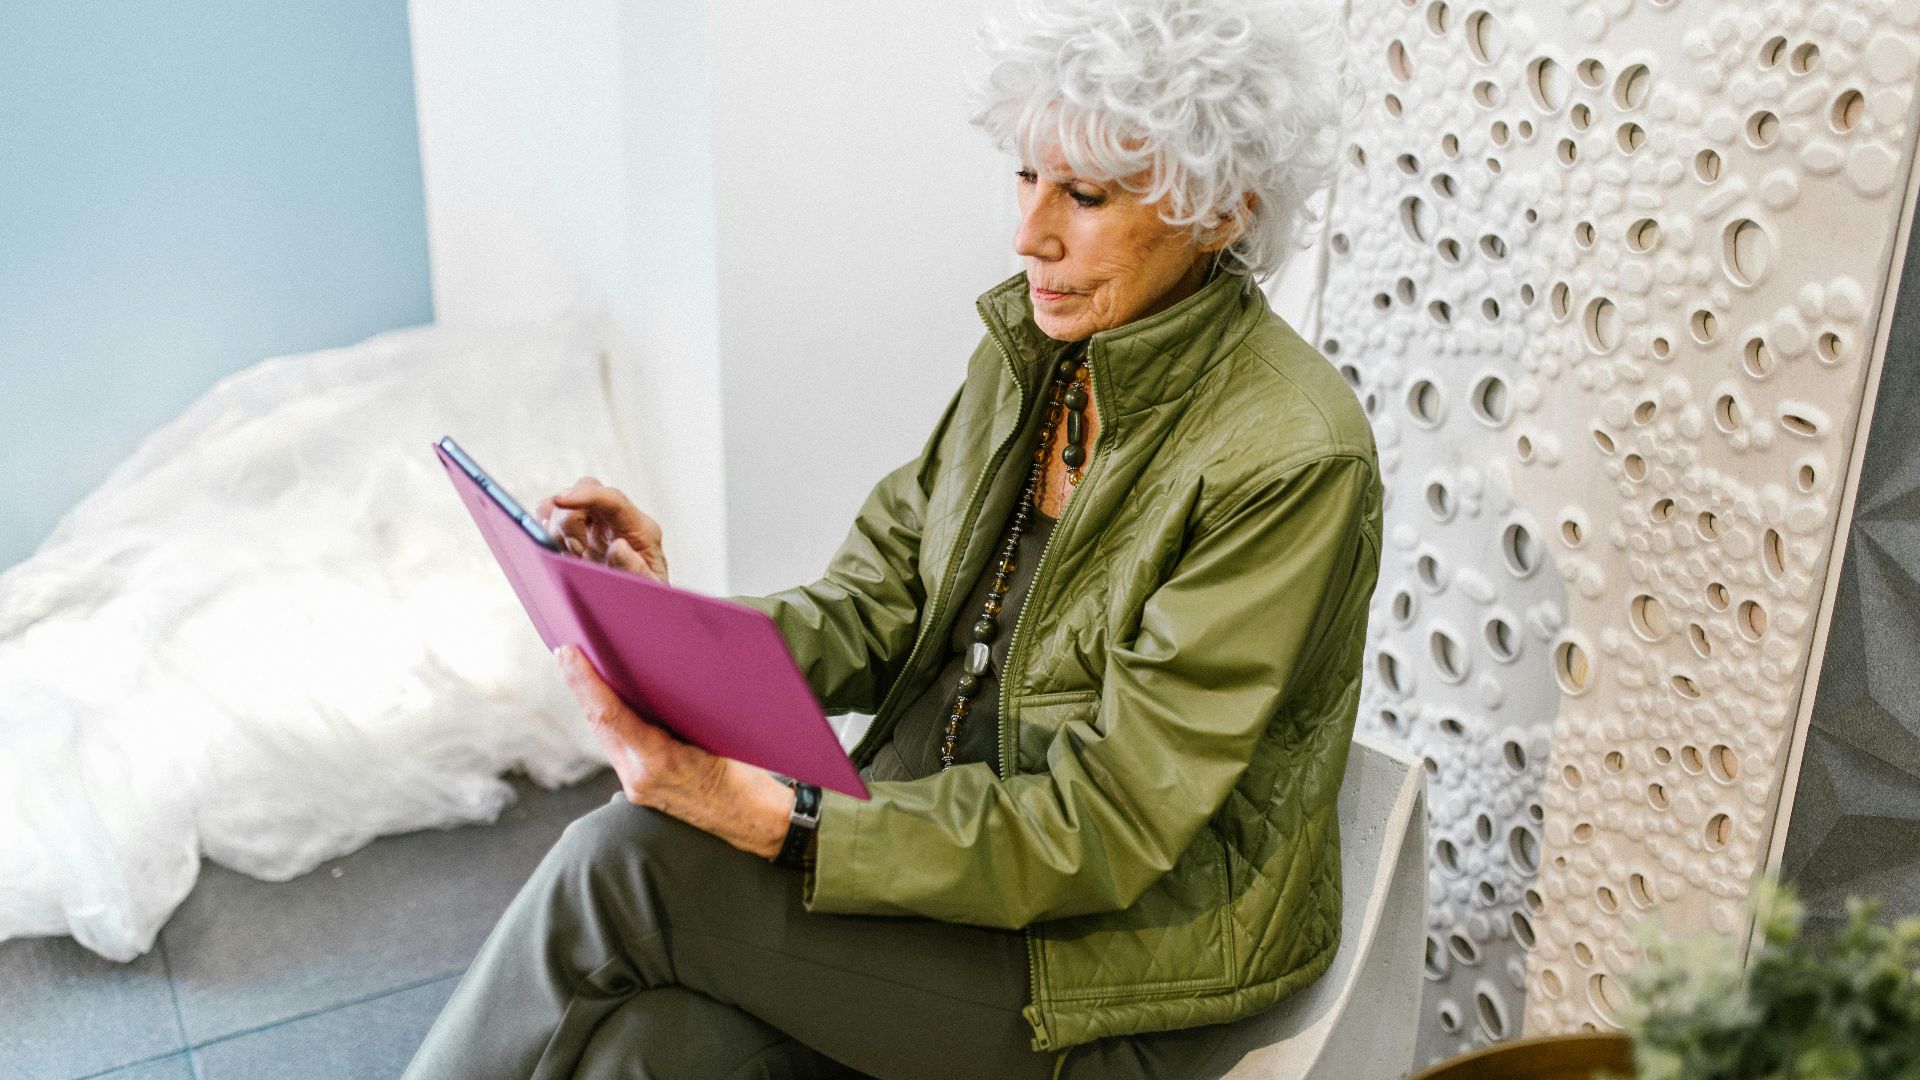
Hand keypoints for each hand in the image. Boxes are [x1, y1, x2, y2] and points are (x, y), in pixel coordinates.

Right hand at [535, 477, 668, 583]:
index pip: (613, 499)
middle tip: (575, 551)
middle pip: (585, 489)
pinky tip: (559, 553)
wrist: (638, 607)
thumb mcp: (650, 589)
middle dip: (569, 517)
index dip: (585, 495)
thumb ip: (635, 570)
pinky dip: (545, 531)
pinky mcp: (577, 534)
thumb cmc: (648, 596)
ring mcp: (595, 525)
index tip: (561, 501)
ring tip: (570, 557)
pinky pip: (552, 517)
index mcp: (640, 528)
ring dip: (556, 527)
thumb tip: (618, 547)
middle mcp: (616, 520)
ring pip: (565, 502)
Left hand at [555, 645, 792, 858]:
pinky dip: (608, 723)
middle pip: (598, 724)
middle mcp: (640, 776)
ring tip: (577, 672)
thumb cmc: (746, 776)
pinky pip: (617, 749)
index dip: (586, 682)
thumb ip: (682, 714)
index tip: (569, 653)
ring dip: (591, 705)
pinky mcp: (641, 790)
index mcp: (659, 760)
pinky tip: (605, 705)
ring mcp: (638, 786)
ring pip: (605, 737)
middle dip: (580, 687)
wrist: (753, 821)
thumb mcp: (718, 736)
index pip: (610, 714)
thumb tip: (658, 678)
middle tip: (565, 654)